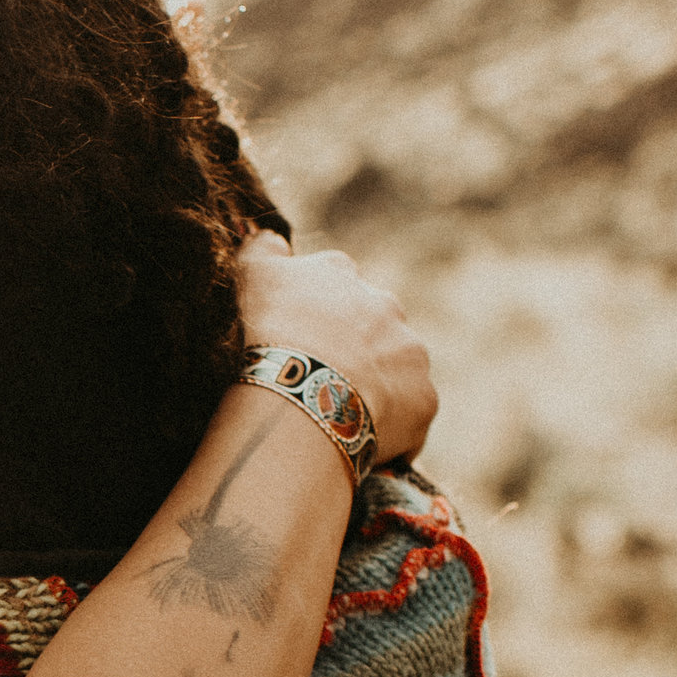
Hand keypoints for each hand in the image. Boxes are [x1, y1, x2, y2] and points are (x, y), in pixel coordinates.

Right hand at [232, 237, 436, 465]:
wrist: (302, 396)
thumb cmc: (271, 335)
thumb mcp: (252, 279)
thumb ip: (262, 251)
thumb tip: (271, 237)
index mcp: (342, 276)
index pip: (333, 284)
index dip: (314, 312)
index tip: (297, 336)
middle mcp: (385, 306)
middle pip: (372, 326)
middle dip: (354, 348)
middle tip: (318, 378)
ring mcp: (410, 354)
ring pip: (395, 369)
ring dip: (375, 386)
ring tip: (338, 415)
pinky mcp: (423, 400)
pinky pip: (408, 417)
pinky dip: (390, 429)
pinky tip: (356, 438)